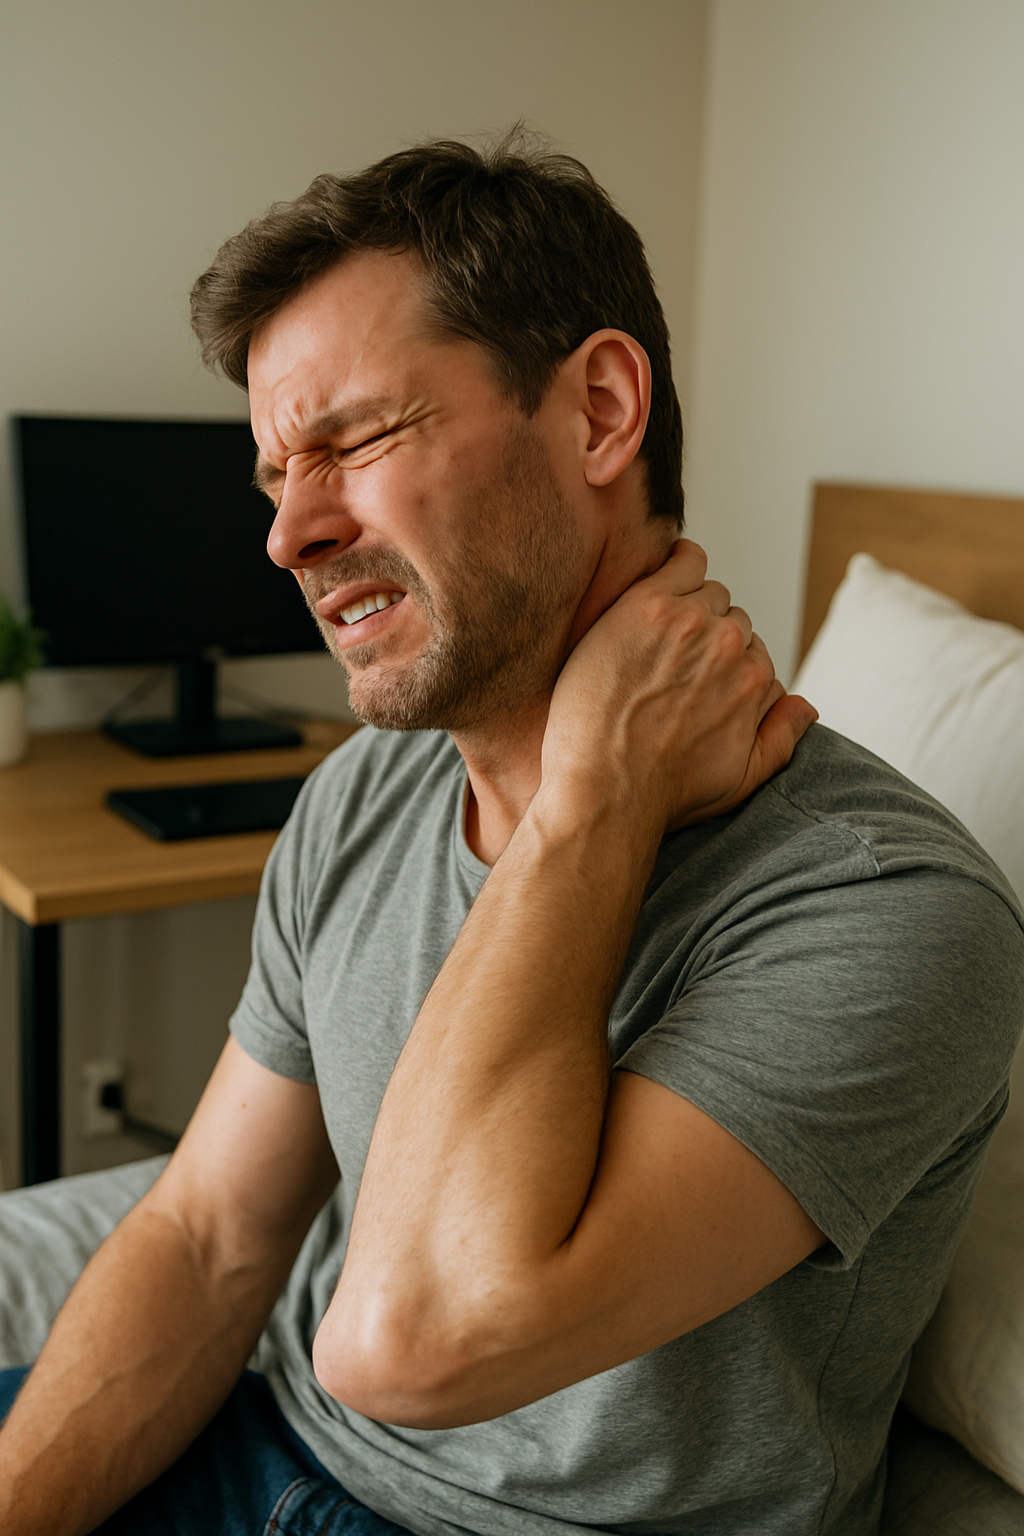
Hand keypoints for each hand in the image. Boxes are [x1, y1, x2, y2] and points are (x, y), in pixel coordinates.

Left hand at [540, 540, 816, 835]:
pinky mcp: (648, 605)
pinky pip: (682, 559)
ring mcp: (691, 622)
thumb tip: (807, 705)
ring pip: (705, 591)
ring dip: (686, 605)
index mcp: (757, 681)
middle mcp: (732, 647)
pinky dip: (678, 561)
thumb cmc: (664, 793)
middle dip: (703, 637)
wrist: (605, 790)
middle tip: (662, 664)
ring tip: (649, 639)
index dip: (719, 666)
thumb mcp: (741, 781)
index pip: (751, 651)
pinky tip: (658, 582)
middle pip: (729, 619)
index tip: (687, 681)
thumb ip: (782, 739)